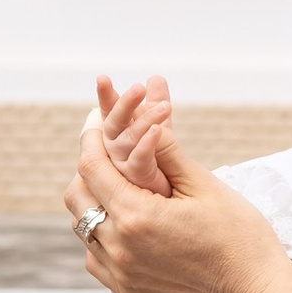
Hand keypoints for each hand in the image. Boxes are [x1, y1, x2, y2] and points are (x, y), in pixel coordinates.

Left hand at [65, 117, 289, 292]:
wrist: (254, 286)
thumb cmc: (237, 231)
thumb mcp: (203, 183)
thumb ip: (166, 151)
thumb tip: (143, 120)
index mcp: (137, 215)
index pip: (92, 168)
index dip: (90, 140)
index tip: (96, 123)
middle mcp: (119, 247)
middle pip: (77, 198)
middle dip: (88, 171)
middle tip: (107, 156)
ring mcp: (121, 274)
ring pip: (82, 229)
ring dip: (94, 204)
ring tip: (118, 189)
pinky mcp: (128, 291)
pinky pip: (95, 259)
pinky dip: (102, 238)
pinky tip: (126, 227)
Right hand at [90, 69, 172, 195]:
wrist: (188, 215)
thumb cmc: (172, 177)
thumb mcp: (164, 137)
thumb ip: (158, 110)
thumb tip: (155, 77)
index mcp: (120, 143)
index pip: (109, 116)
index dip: (106, 98)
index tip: (103, 78)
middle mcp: (117, 158)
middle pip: (111, 128)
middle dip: (121, 105)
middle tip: (135, 86)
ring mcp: (125, 175)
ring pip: (122, 144)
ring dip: (141, 119)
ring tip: (164, 104)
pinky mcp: (141, 188)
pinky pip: (139, 164)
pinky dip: (146, 144)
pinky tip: (157, 130)